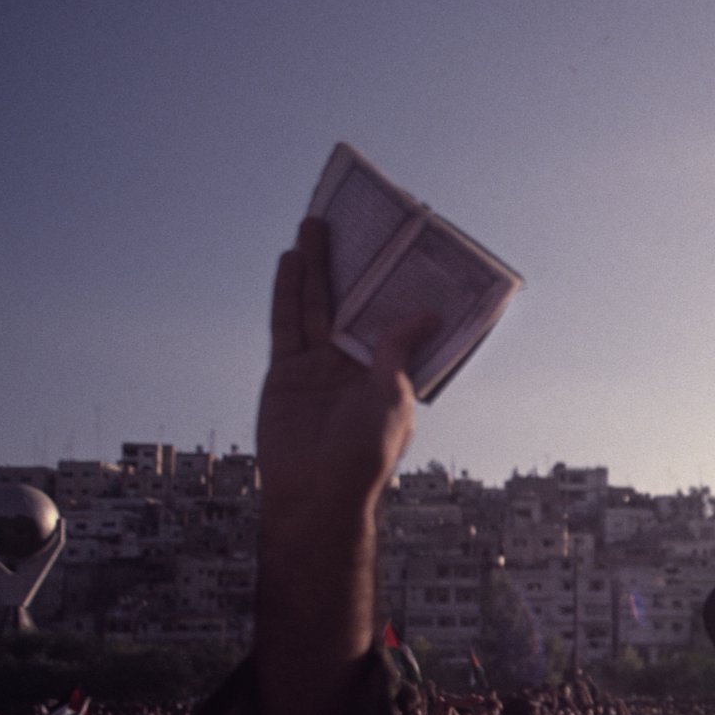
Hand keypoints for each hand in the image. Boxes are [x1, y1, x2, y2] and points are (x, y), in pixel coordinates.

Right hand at [258, 218, 438, 525]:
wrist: (316, 494)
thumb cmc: (364, 454)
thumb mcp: (392, 395)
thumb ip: (399, 349)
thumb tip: (428, 313)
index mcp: (387, 370)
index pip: (390, 316)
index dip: (392, 284)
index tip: (396, 246)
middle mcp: (353, 363)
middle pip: (349, 301)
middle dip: (348, 263)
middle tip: (348, 219)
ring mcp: (318, 365)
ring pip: (316, 305)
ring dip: (316, 266)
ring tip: (315, 226)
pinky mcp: (286, 371)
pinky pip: (286, 324)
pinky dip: (287, 292)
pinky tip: (291, 261)